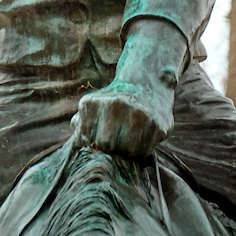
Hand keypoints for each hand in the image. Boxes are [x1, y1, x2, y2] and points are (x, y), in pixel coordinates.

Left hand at [76, 17, 184, 157]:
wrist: (146, 84)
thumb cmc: (114, 102)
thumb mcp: (93, 105)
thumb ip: (81, 121)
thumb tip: (78, 141)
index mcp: (92, 103)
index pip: (87, 139)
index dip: (94, 143)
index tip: (101, 138)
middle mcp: (114, 106)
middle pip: (106, 145)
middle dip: (110, 148)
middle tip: (116, 141)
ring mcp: (138, 114)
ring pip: (127, 151)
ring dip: (127, 151)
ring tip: (129, 139)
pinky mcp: (157, 124)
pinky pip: (145, 151)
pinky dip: (142, 150)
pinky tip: (142, 138)